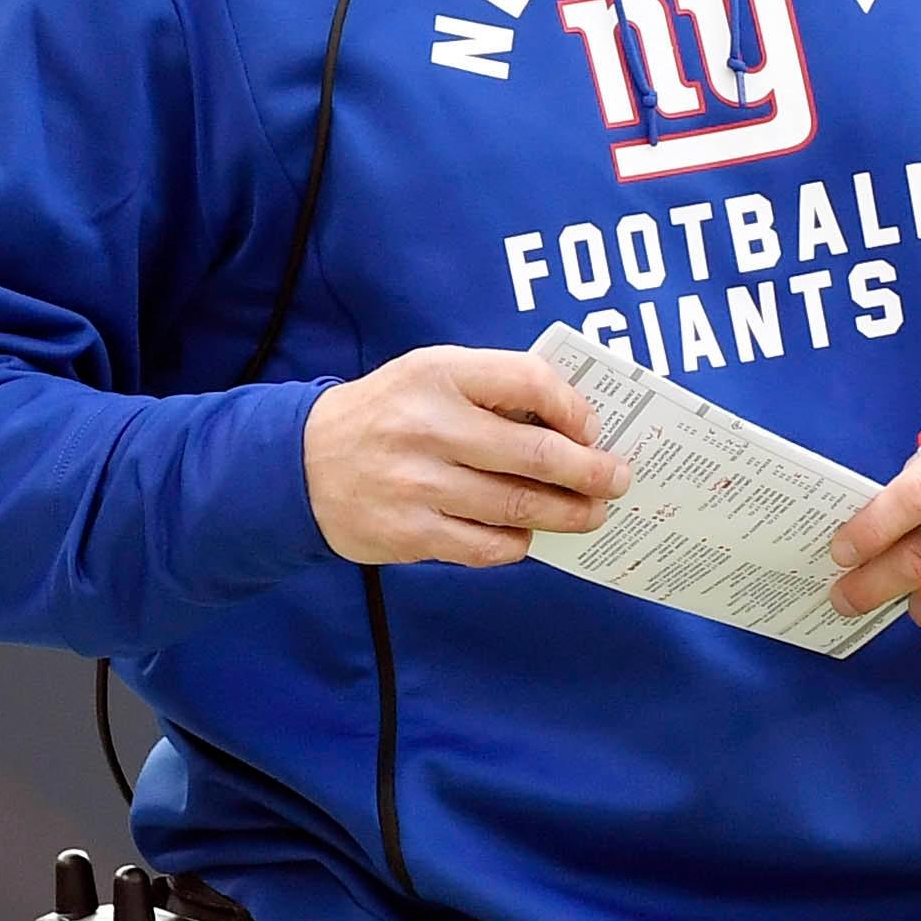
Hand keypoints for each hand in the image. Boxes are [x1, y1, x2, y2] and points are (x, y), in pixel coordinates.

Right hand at [305, 347, 631, 568]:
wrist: (302, 462)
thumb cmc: (389, 413)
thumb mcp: (432, 376)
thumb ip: (494, 388)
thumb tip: (574, 422)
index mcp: (439, 374)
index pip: (529, 380)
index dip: (574, 406)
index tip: (593, 427)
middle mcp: (428, 427)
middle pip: (534, 453)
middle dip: (590, 472)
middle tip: (618, 480)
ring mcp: (416, 484)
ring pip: (517, 506)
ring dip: (566, 514)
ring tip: (590, 514)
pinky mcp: (408, 533)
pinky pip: (484, 546)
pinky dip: (517, 543)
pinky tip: (527, 534)